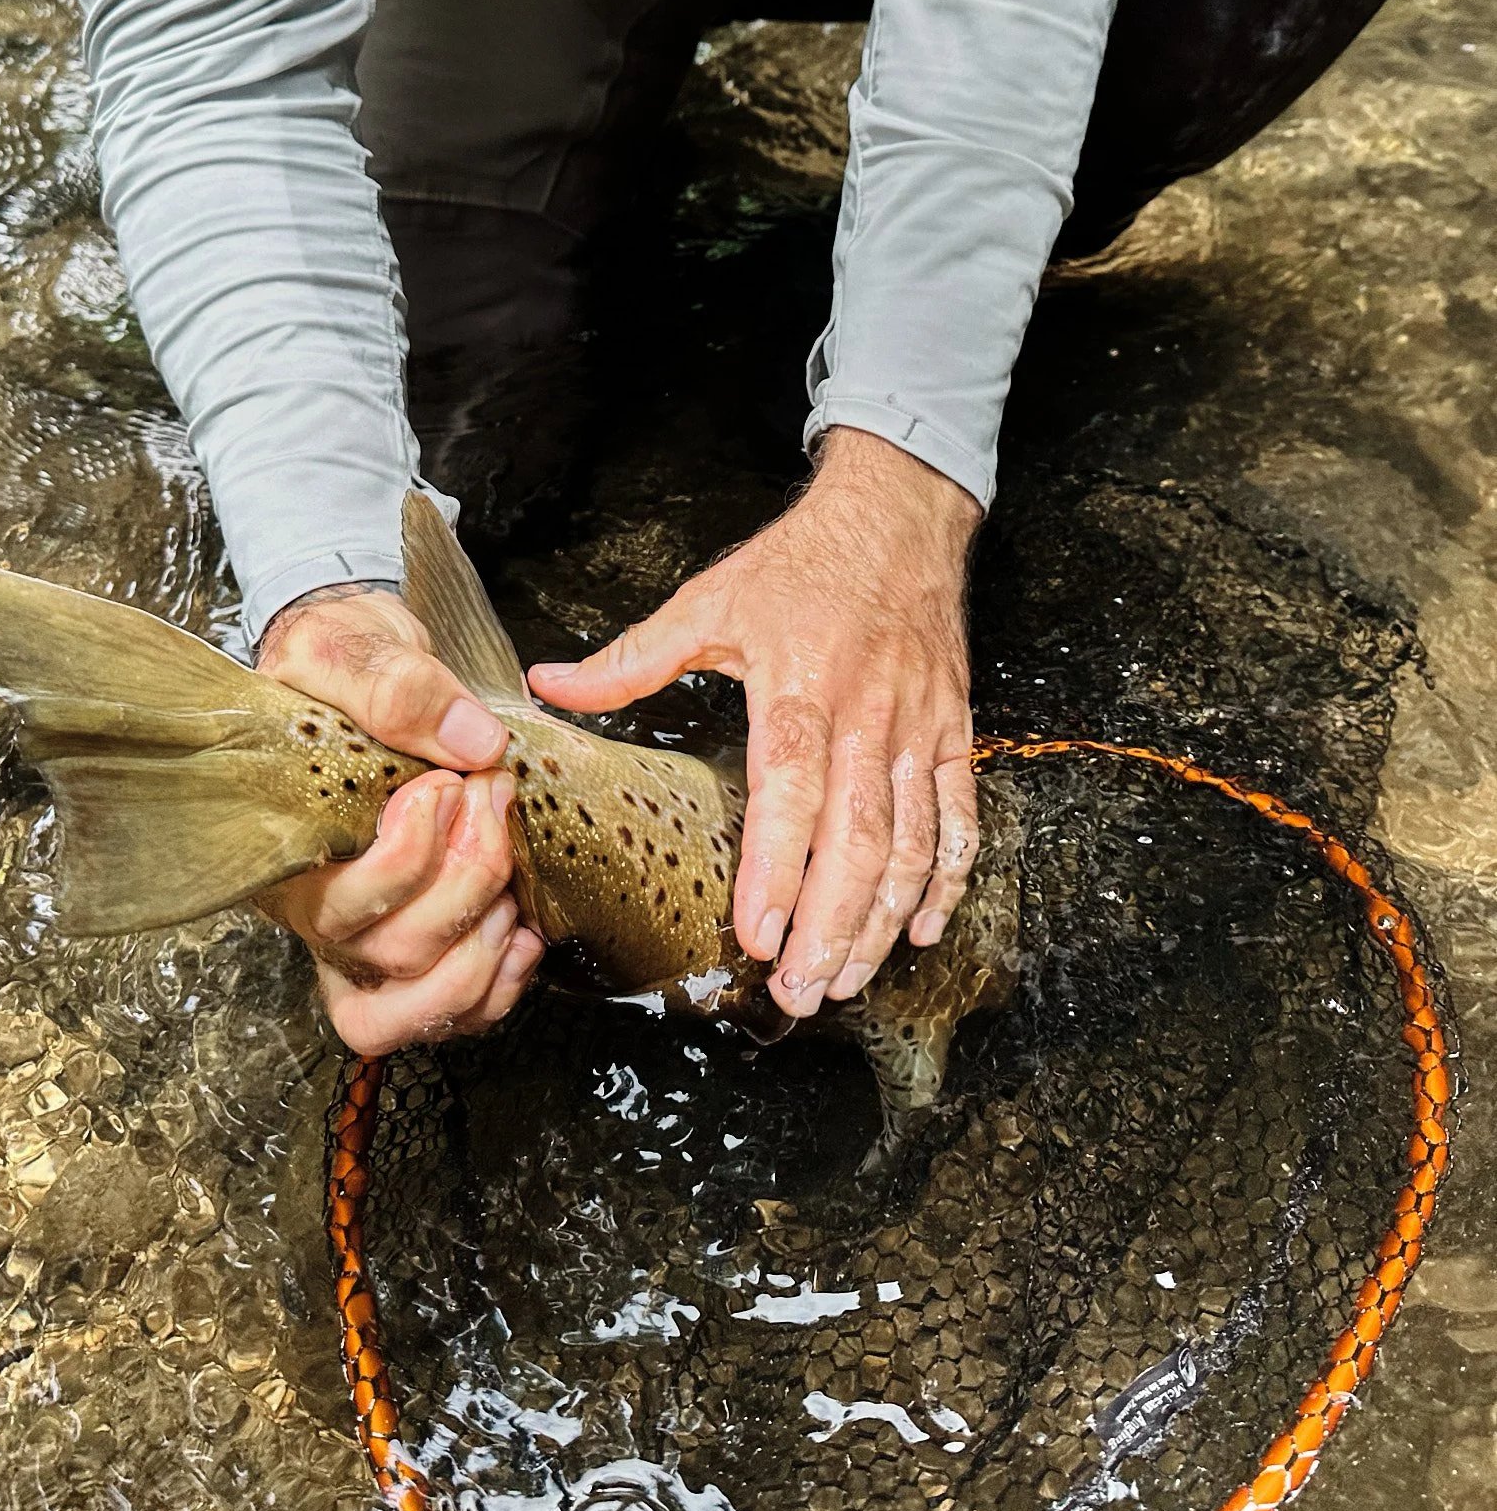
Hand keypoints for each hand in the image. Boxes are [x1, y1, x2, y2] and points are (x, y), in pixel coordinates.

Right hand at [255, 583, 544, 1049]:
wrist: (364, 665)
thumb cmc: (341, 659)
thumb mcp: (353, 643)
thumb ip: (396, 685)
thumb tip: (471, 743)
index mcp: (284, 845)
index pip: (336, 904)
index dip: (406, 857)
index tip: (448, 784)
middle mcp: (317, 909)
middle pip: (390, 953)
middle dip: (466, 881)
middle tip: (493, 800)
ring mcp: (366, 938)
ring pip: (415, 1004)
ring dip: (483, 948)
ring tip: (510, 879)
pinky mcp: (416, 945)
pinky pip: (450, 1013)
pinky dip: (499, 986)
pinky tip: (521, 930)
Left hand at [528, 429, 980, 1017]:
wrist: (897, 516)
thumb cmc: (799, 564)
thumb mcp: (709, 602)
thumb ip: (632, 658)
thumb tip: (551, 685)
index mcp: (801, 687)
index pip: (793, 793)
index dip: (779, 870)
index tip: (757, 936)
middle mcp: (868, 716)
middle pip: (857, 841)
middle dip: (831, 928)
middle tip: (800, 994)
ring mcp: (919, 729)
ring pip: (910, 844)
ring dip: (881, 922)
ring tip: (845, 980)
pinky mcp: (954, 732)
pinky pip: (959, 819)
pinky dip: (945, 880)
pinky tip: (918, 929)